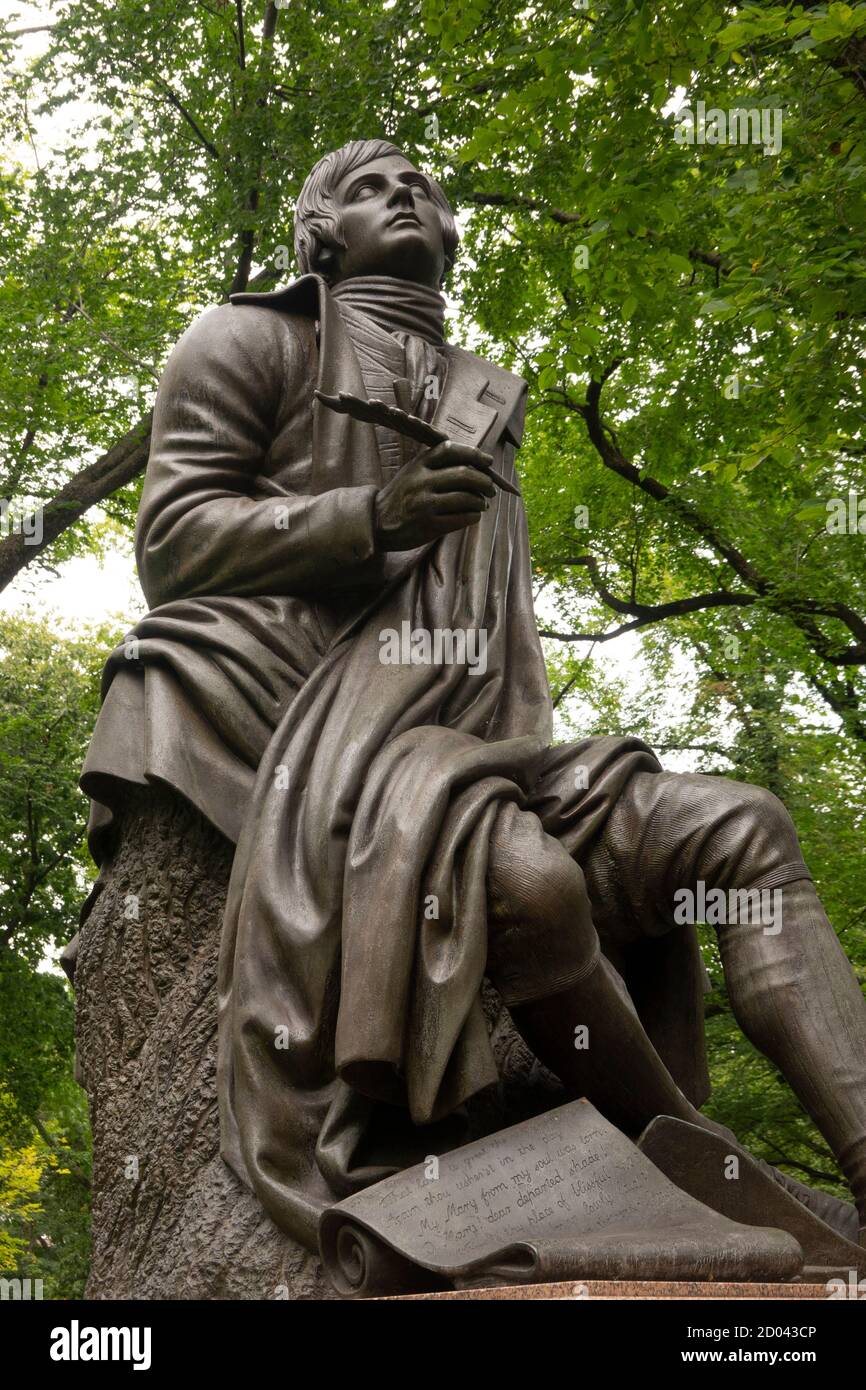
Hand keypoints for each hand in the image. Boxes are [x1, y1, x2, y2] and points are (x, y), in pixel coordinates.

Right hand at [373, 440, 496, 550]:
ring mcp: (425, 504)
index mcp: (419, 464)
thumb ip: (436, 465)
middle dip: (485, 481)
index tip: (488, 462)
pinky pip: (461, 518)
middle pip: (465, 474)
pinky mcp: (429, 525)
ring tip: (483, 504)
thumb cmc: (401, 496)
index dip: (474, 454)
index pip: (451, 450)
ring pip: (466, 498)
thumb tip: (475, 465)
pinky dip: (473, 516)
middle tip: (491, 488)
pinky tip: (473, 516)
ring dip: (481, 501)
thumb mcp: (412, 472)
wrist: (377, 523)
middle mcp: (422, 481)